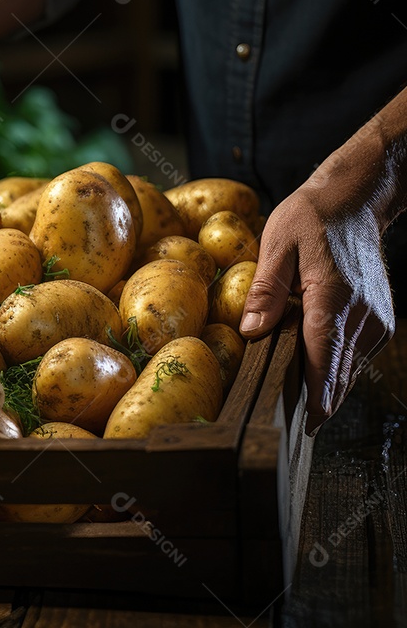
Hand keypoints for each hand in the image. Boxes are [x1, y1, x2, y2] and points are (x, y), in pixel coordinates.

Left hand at [239, 178, 394, 434]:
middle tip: (285, 430)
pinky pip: (354, 359)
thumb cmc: (311, 218)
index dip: (314, 394)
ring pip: (349, 371)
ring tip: (294, 415)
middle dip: (315, 404)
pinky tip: (310, 379)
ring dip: (325, 391)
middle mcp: (363, 315)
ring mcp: (376, 321)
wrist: (356, 201)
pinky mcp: (379, 323)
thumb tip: (252, 331)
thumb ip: (265, 290)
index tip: (303, 424)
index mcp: (335, 296)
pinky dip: (335, 372)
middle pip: (339, 374)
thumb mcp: (277, 244)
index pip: (324, 356)